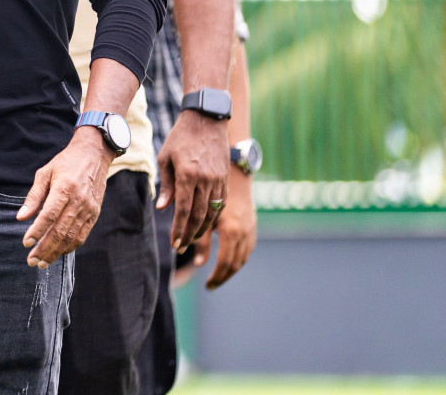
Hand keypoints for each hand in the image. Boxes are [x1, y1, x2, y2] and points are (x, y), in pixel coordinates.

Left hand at [16, 128, 111, 267]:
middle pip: (60, 231)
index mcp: (64, 189)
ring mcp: (89, 209)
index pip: (49, 216)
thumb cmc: (65, 163)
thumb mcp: (45, 173)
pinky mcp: (94, 214)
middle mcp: (78, 201)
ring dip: (56, 252)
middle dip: (45, 249)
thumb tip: (21, 218)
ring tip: (42, 262)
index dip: (37, 231)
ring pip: (72, 237)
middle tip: (31, 261)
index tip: (26, 243)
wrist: (93, 155)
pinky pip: (82, 235)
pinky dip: (70, 247)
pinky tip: (58, 253)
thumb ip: (34, 196)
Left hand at [156, 112, 229, 251]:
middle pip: (199, 216)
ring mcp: (218, 180)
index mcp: (188, 174)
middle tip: (180, 247)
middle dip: (189, 234)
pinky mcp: (225, 179)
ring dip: (202, 229)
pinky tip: (205, 224)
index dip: (179, 229)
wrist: (206, 121)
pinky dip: (213, 217)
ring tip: (191, 240)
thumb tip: (163, 208)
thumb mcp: (166, 158)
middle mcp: (205, 179)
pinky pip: (221, 204)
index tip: (174, 243)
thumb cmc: (180, 138)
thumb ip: (166, 184)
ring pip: (212, 212)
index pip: (184, 210)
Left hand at [194, 167, 256, 288]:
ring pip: (243, 257)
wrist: (229, 158)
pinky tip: (231, 262)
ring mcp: (250, 225)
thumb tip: (195, 261)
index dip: (212, 273)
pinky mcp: (252, 221)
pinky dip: (240, 258)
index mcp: (228, 226)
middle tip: (210, 286)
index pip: (220, 259)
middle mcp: (242, 229)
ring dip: (232, 270)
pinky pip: (249, 247)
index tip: (205, 285)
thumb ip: (194, 231)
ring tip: (218, 278)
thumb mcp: (192, 201)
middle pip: (234, 262)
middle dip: (222, 276)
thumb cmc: (207, 182)